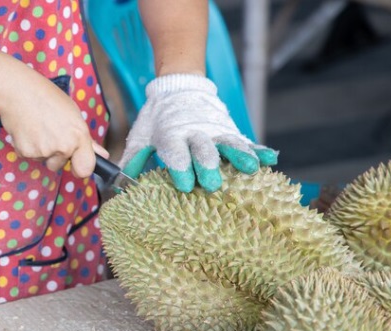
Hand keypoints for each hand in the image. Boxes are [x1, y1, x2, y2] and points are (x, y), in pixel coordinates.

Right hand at [0, 72, 107, 178]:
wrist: (17, 91)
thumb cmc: (46, 97)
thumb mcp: (72, 114)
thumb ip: (86, 140)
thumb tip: (103, 155)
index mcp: (79, 135)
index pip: (86, 169)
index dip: (81, 168)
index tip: (77, 164)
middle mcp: (64, 146)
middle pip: (60, 165)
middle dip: (56, 154)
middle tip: (49, 132)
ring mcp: (44, 151)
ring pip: (44, 161)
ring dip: (41, 150)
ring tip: (37, 128)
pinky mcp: (26, 153)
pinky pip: (30, 157)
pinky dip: (28, 147)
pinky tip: (27, 130)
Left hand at [119, 73, 277, 192]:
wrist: (178, 86)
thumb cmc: (157, 118)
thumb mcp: (141, 135)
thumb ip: (133, 158)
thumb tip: (119, 183)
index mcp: (171, 134)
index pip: (175, 152)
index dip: (179, 168)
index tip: (184, 184)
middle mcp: (195, 132)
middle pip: (204, 151)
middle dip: (208, 166)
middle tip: (213, 184)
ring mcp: (215, 130)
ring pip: (228, 144)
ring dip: (239, 157)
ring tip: (251, 170)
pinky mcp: (230, 129)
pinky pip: (246, 141)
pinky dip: (259, 150)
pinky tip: (271, 160)